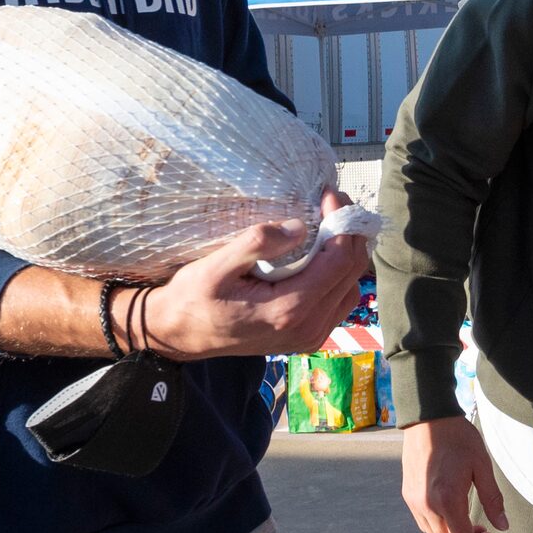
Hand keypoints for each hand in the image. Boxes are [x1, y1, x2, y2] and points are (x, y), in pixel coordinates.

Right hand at [147, 192, 374, 360]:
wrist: (180, 336)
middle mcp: (307, 327)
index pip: (339, 261)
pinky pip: (338, 302)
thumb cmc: (193, 299)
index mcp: (288, 309)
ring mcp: (309, 336)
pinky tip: (321, 254)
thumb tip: (299, 227)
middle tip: (333, 203)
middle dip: (349, 233)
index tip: (329, 196)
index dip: (341, 223)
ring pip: (351, 287)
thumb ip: (257, 244)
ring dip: (346, 254)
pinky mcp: (307, 337)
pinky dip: (338, 275)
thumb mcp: (215, 267)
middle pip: (353, 273)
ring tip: (330, 225)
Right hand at [400, 415, 507, 532]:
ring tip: (472, 523)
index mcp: (447, 500)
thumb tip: (503, 526)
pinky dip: (442, 529)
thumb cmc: (458, 439)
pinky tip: (455, 513)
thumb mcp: (482, 466)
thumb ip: (492, 499)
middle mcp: (427, 507)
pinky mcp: (409, 496)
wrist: (428, 418)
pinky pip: (425, 525)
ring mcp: (415, 503)